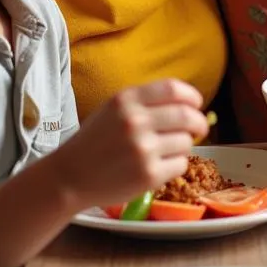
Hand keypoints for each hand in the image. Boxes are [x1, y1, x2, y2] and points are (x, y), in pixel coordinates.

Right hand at [50, 79, 209, 209]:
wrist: (68, 177)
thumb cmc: (95, 141)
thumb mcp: (114, 109)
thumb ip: (147, 102)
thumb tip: (190, 104)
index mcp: (126, 100)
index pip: (174, 88)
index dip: (192, 96)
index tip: (196, 104)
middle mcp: (135, 122)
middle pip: (187, 115)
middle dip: (198, 122)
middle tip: (199, 129)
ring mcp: (143, 149)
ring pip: (186, 142)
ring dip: (183, 146)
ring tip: (165, 151)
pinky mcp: (148, 175)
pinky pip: (181, 165)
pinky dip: (176, 165)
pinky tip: (158, 166)